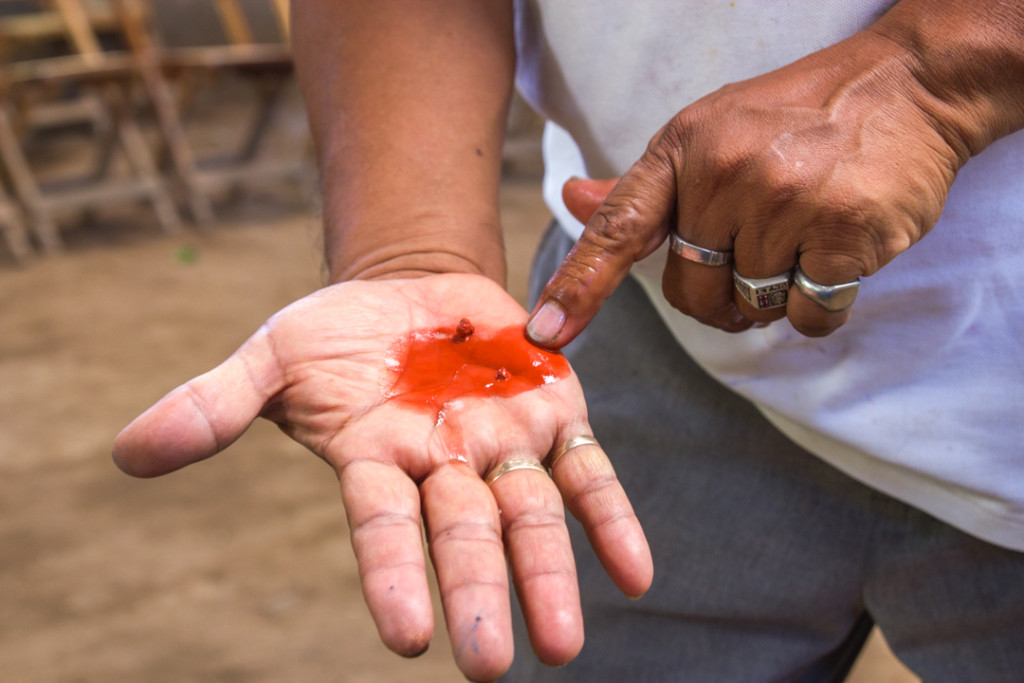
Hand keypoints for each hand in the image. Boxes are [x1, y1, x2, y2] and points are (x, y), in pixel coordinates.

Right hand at [113, 274, 651, 681]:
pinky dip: (611, 520)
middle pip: (464, 537)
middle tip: (492, 665)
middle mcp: (444, 466)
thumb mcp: (274, 357)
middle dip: (477, 594)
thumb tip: (129, 453)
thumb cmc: (338, 338)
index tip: (411, 636)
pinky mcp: (554, 411)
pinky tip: (636, 574)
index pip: (385, 529)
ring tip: (563, 643)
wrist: (410, 292)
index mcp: (377, 460)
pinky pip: (588, 472)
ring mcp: (503, 443)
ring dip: (548, 576)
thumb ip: (216, 405)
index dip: (395, 577)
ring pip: (531, 515)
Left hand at [526, 27, 964, 343]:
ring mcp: (784, 201)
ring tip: (802, 236)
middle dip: (718, 294)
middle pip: (690, 294)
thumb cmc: (795, 119)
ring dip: (774, 295)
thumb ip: (643, 187)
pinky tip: (837, 253)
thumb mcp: (708, 135)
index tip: (547, 332)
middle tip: (756, 252)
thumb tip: (572, 199)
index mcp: (683, 149)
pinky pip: (806, 317)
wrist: (907, 87)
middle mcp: (725, 173)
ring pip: (751, 308)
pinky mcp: (842, 232)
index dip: (578, 286)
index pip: (618, 227)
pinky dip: (820, 306)